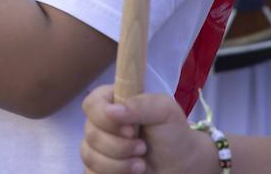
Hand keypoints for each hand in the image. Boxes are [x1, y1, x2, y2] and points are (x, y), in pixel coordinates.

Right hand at [80, 85, 206, 173]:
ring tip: (141, 165)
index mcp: (114, 102)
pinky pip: (90, 173)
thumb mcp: (165, 111)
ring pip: (89, 156)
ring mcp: (98, 148)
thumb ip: (141, 104)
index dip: (105, 118)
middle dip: (119, 146)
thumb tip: (111, 111)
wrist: (181, 166)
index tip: (131, 129)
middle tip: (143, 148)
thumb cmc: (173, 134)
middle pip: (90, 133)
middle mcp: (102, 124)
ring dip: (118, 165)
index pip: (91, 104)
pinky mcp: (99, 169)